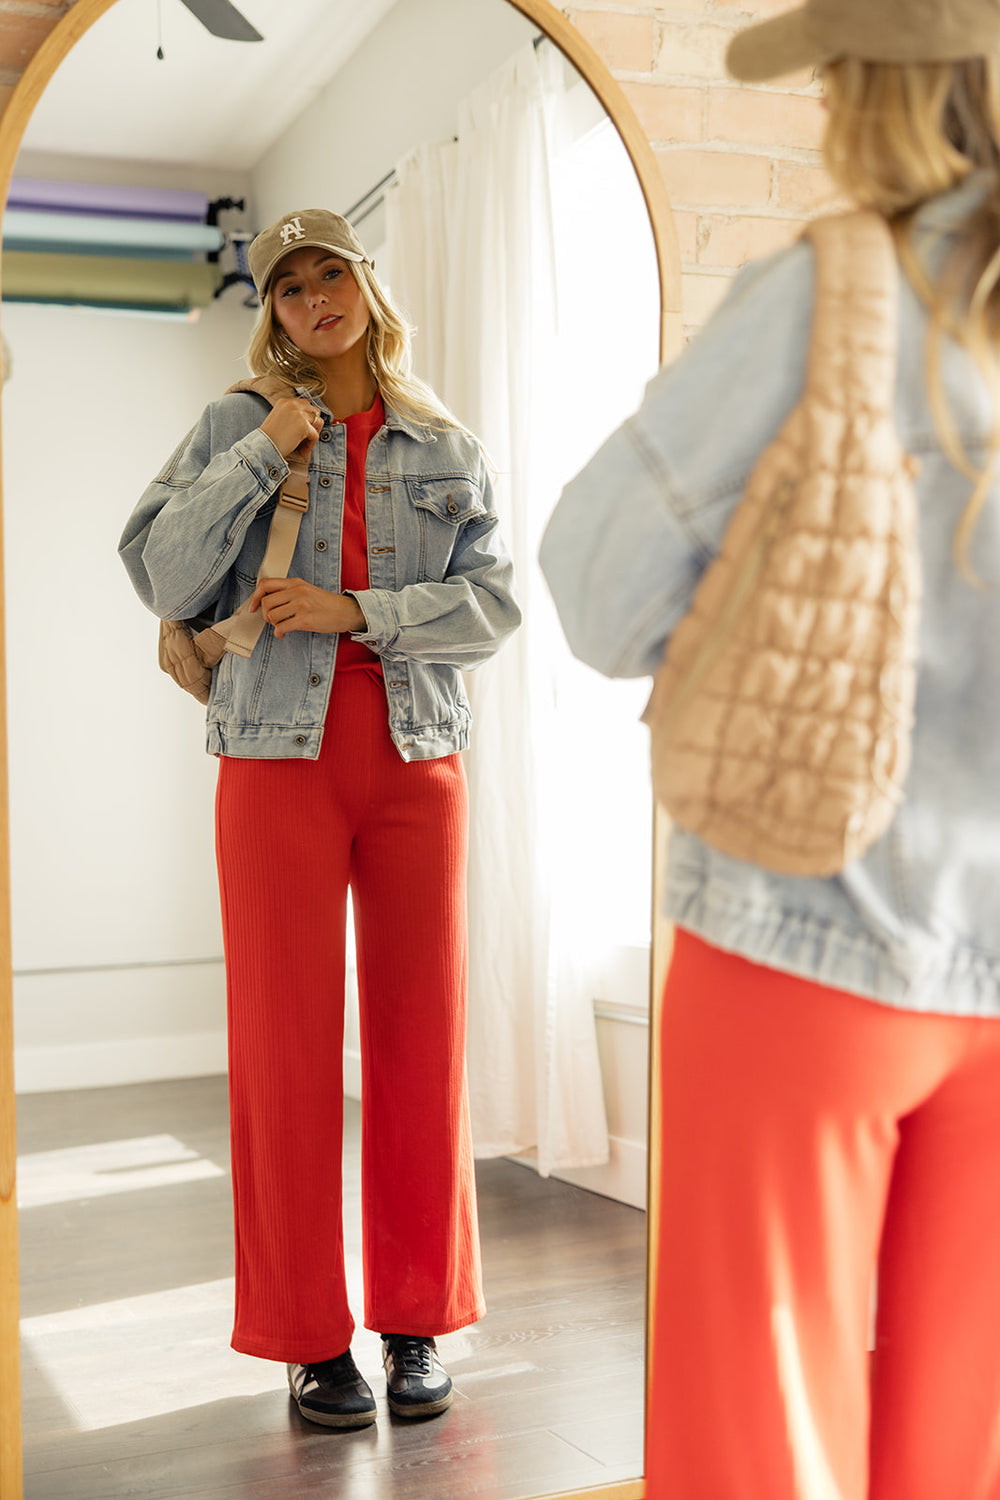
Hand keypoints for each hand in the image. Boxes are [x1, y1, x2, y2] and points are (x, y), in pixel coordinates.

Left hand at [248, 577, 366, 637]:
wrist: (346, 611)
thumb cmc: (326, 603)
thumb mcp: (307, 589)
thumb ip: (289, 592)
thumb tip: (267, 601)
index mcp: (295, 582)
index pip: (265, 584)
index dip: (255, 597)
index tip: (253, 607)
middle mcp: (297, 591)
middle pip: (266, 603)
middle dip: (265, 615)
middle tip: (273, 620)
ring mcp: (301, 605)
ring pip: (272, 616)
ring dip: (273, 625)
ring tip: (281, 626)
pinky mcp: (305, 619)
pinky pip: (281, 628)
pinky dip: (279, 633)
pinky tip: (283, 634)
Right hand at [259, 398, 323, 460]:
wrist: (262, 447)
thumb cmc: (269, 438)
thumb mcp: (278, 419)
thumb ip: (291, 415)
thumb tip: (308, 421)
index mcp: (285, 401)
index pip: (305, 405)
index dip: (307, 418)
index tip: (302, 431)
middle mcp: (292, 404)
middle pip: (314, 411)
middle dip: (313, 424)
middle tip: (307, 437)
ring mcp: (299, 414)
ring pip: (318, 422)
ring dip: (314, 434)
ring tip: (304, 444)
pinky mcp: (304, 425)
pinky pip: (315, 435)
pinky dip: (310, 445)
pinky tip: (302, 451)